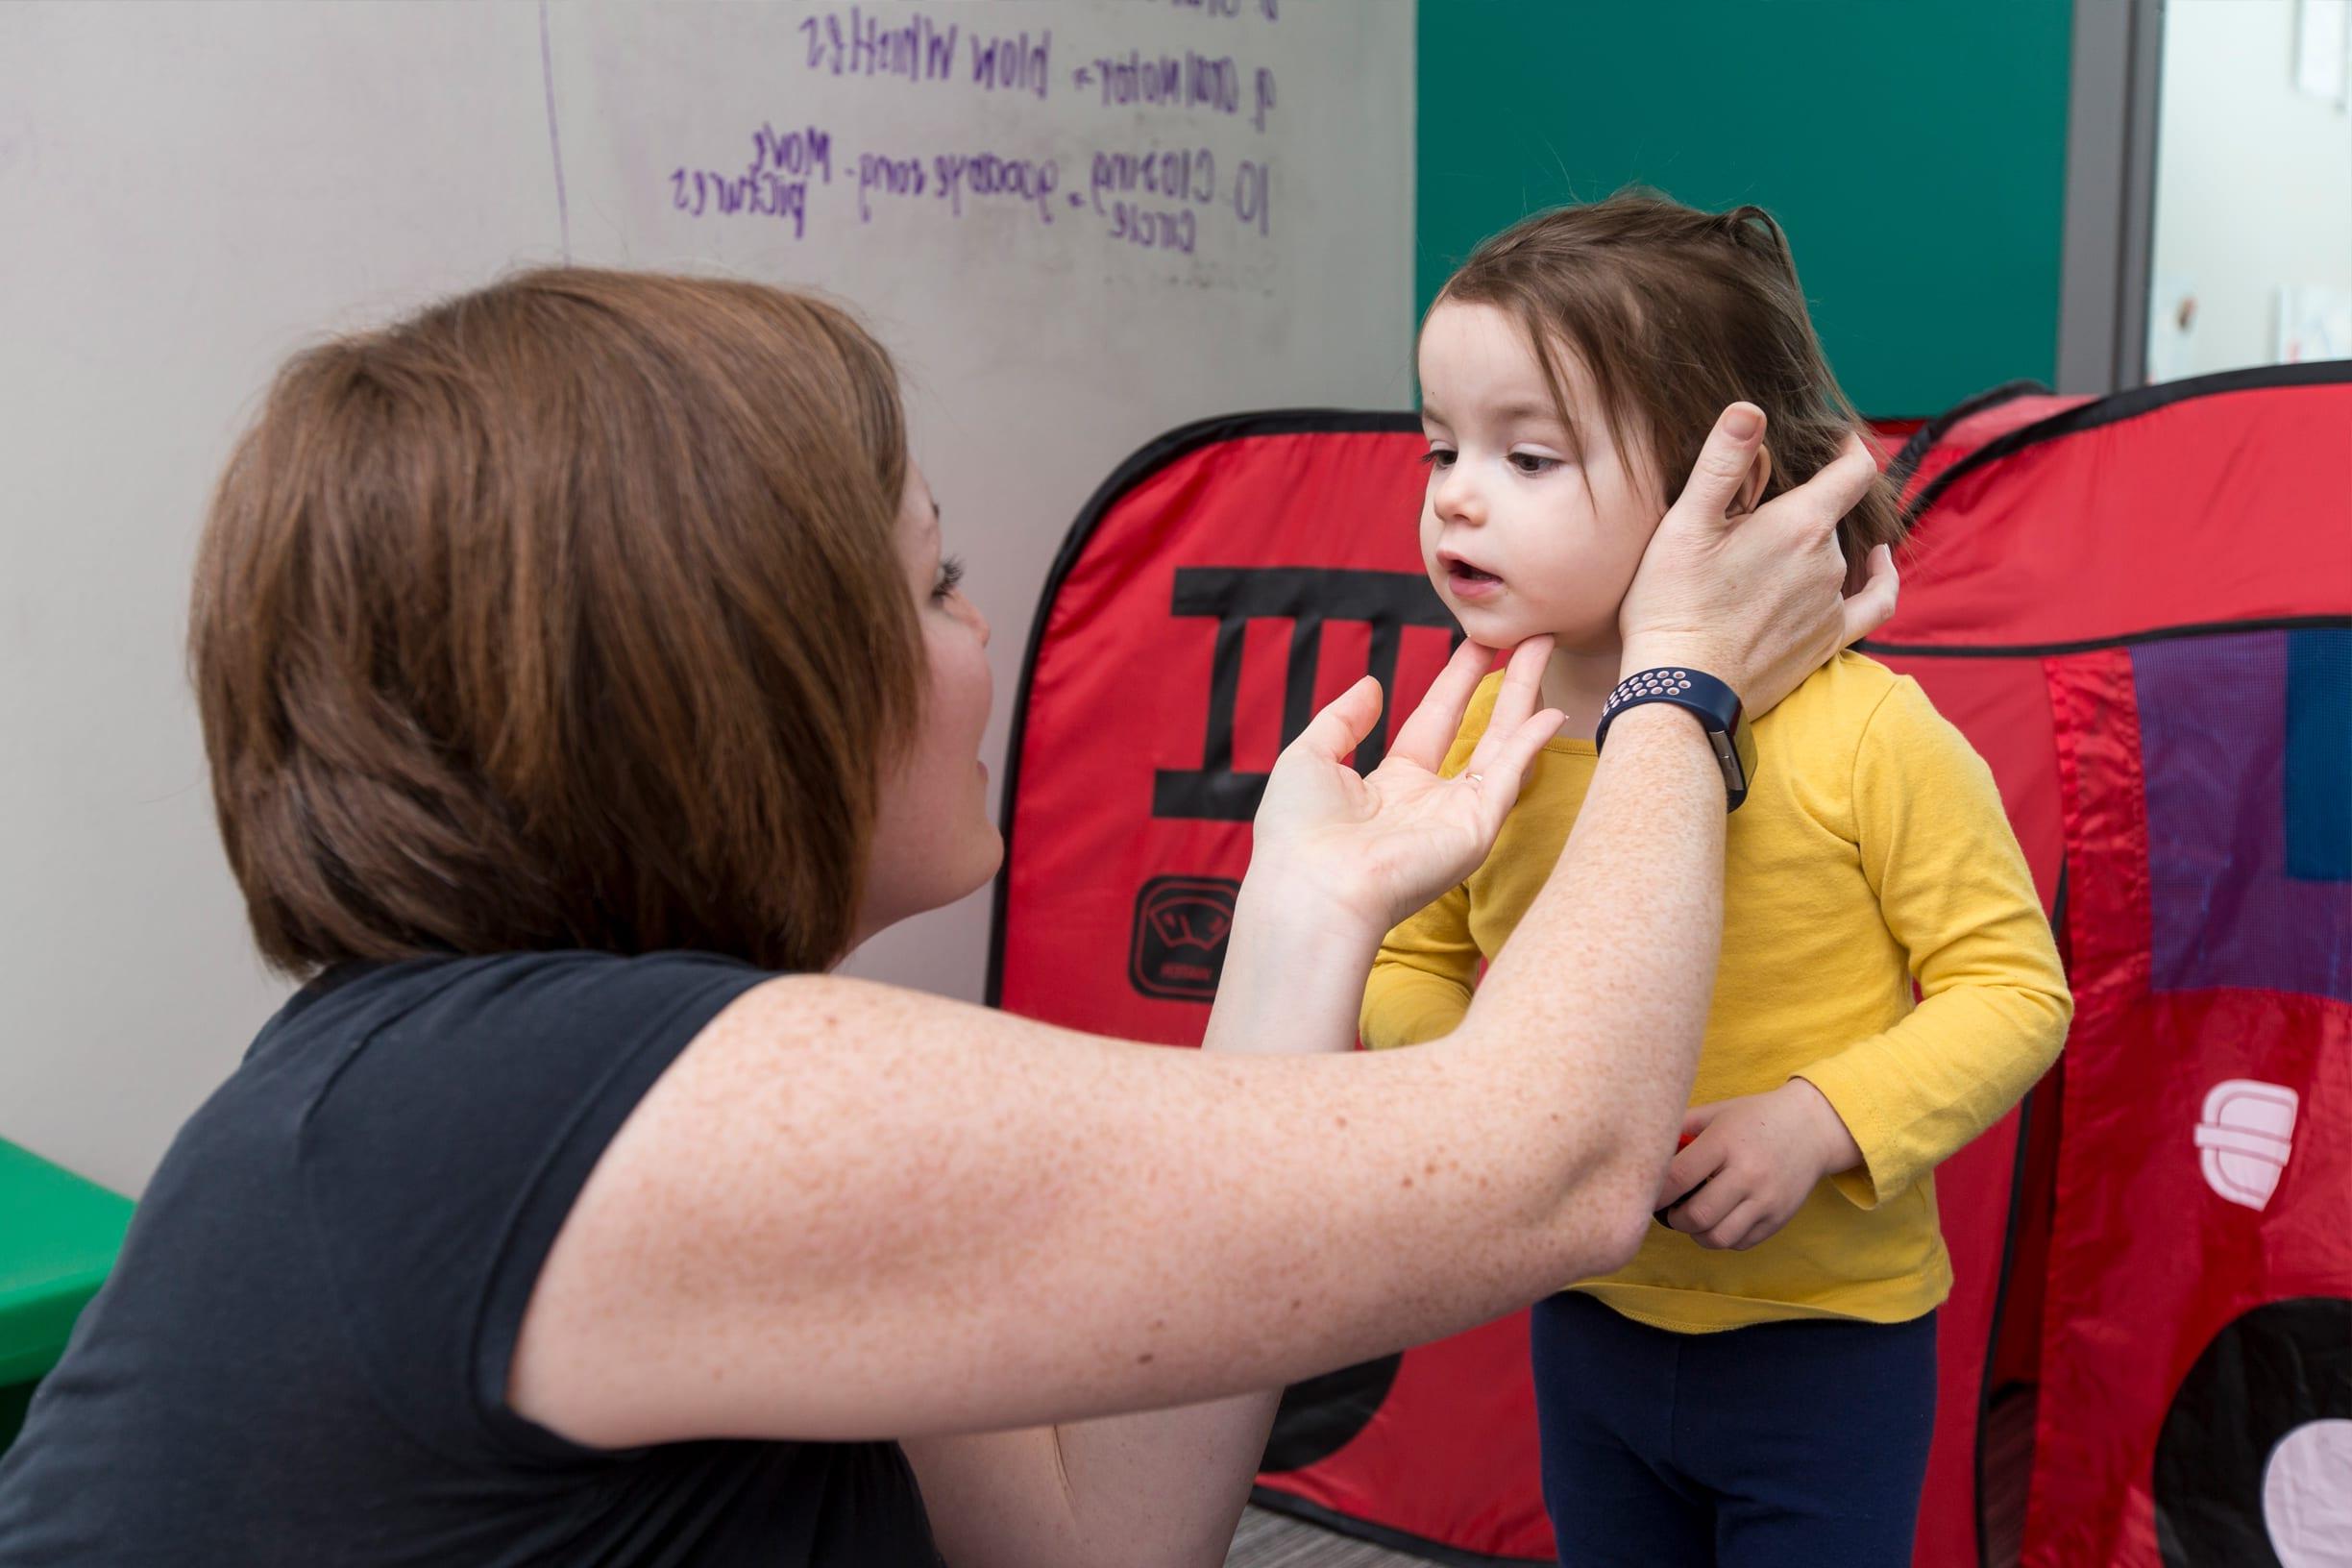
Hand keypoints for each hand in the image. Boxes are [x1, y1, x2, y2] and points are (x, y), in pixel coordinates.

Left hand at [1249, 635, 1564, 938]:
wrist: (1312, 886)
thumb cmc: (1298, 831)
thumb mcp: (1309, 757)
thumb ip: (1343, 719)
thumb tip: (1372, 684)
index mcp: (1390, 787)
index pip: (1432, 723)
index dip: (1457, 682)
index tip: (1480, 644)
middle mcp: (1430, 801)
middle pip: (1478, 728)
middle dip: (1504, 681)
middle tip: (1528, 635)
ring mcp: (1458, 816)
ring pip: (1503, 744)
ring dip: (1525, 694)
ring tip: (1546, 644)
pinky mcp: (1476, 830)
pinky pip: (1510, 776)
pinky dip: (1531, 742)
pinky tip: (1552, 708)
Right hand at [1617, 404, 1899, 718]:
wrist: (1684, 691)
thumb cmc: (1673, 604)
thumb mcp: (1685, 525)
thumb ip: (1722, 462)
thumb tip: (1750, 408)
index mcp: (1802, 524)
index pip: (1854, 468)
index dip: (1847, 447)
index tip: (1832, 437)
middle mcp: (1831, 561)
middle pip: (1838, 512)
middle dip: (1813, 499)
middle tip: (1766, 503)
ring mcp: (1833, 603)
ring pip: (1843, 554)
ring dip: (1820, 541)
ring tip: (1782, 542)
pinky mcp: (1829, 641)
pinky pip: (1875, 603)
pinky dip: (1881, 579)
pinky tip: (1876, 566)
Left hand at [1656, 1079, 1864, 1250]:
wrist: (1812, 1128)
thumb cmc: (1754, 1118)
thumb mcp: (1716, 1112)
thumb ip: (1680, 1130)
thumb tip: (1644, 1151)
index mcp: (1725, 1142)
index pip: (1678, 1177)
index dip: (1654, 1192)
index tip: (1646, 1194)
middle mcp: (1747, 1174)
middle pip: (1696, 1215)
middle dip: (1673, 1219)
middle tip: (1671, 1210)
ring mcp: (1766, 1199)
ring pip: (1717, 1237)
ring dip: (1696, 1234)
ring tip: (1693, 1218)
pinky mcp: (1778, 1218)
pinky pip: (1740, 1243)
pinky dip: (1721, 1238)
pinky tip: (1718, 1220)